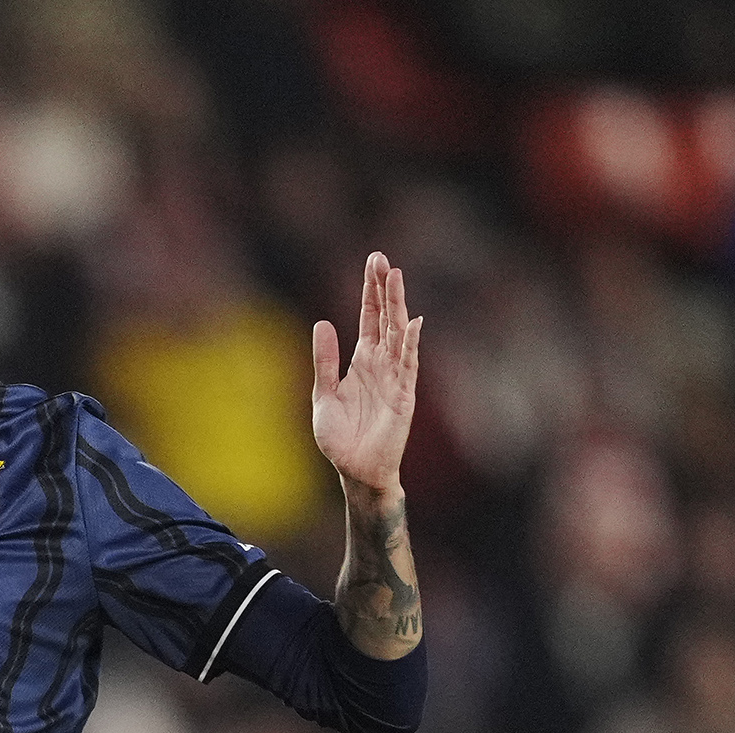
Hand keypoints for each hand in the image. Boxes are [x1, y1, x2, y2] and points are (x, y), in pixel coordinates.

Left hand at [311, 251, 420, 498]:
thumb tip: (322, 323)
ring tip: (395, 277)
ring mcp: (395, 377)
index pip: (369, 318)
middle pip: (386, 318)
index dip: (370, 292)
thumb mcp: (324, 395)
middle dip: (384, 289)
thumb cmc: (341, 437)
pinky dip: (410, 344)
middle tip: (382, 259)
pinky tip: (412, 322)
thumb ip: (324, 361)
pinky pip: (408, 365)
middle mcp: (381, 363)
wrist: (355, 470)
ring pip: (399, 334)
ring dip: (398, 306)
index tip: (373, 263)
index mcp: (362, 361)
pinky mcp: (403, 395)